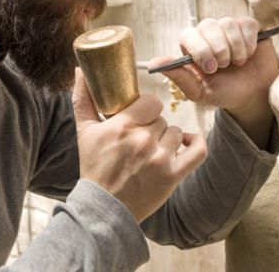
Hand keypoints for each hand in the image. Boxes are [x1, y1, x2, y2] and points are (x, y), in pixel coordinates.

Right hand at [72, 69, 207, 222]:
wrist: (104, 208)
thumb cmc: (94, 168)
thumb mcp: (84, 132)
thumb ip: (83, 98)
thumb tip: (80, 70)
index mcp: (122, 127)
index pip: (151, 102)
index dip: (146, 108)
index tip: (139, 117)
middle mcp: (143, 140)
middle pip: (161, 119)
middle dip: (152, 127)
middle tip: (139, 141)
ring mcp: (160, 159)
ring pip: (175, 132)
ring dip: (167, 139)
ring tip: (152, 151)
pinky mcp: (173, 175)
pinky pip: (197, 150)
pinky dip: (195, 143)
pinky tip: (185, 142)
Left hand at [150, 17, 278, 148]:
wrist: (251, 95)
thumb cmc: (223, 92)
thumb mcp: (199, 91)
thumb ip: (179, 77)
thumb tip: (153, 64)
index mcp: (192, 46)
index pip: (188, 35)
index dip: (200, 50)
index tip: (211, 69)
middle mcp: (208, 32)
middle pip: (208, 25)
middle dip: (219, 49)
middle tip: (224, 66)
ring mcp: (228, 27)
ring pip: (228, 24)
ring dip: (235, 48)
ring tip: (237, 62)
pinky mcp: (248, 26)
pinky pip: (247, 24)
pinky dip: (249, 43)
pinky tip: (248, 55)